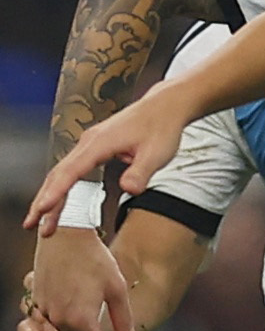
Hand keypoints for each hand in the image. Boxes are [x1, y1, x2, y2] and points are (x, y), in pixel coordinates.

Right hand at [25, 95, 185, 249]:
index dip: (56, 192)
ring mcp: (89, 144)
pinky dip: (62, 187)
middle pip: (59, 174)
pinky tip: (58, 201)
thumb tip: (128, 189)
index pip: (71, 171)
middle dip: (44, 200)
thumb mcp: (157, 153)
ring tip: (42, 221)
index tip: (42, 210)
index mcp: (100, 143)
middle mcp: (89, 142)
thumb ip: (141, 172)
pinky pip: (71, 169)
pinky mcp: (94, 147)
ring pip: (62, 173)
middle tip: (32, 225)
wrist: (165, 106)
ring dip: (51, 196)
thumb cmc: (161, 126)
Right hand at [26, 229, 137, 330]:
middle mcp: (59, 319)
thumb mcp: (116, 289)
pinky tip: (82, 318)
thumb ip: (122, 318)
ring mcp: (44, 310)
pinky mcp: (37, 301)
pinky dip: (67, 328)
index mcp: (80, 319)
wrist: (65, 236)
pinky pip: (51, 324)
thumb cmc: (94, 260)